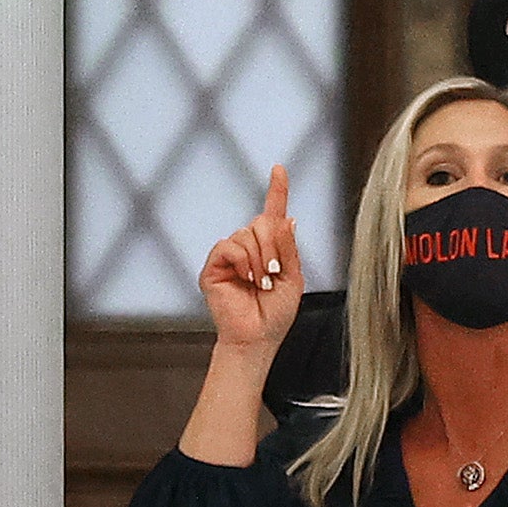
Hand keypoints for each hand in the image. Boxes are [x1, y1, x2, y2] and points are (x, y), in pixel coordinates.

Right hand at [197, 163, 302, 351]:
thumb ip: (288, 248)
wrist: (258, 337)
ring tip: (260, 282)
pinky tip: (247, 279)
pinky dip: (243, 261)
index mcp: (270, 249)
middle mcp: (248, 248)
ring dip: (260, 259)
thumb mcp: (293, 278)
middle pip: (261, 222)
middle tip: (274, 272)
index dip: (277, 190)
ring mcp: (230, 256)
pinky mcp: (214, 266)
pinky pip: (229, 246)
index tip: (279, 169)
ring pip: (246, 234)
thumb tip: (287, 219)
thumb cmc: (275, 314)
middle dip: (273, 245)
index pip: (273, 213)